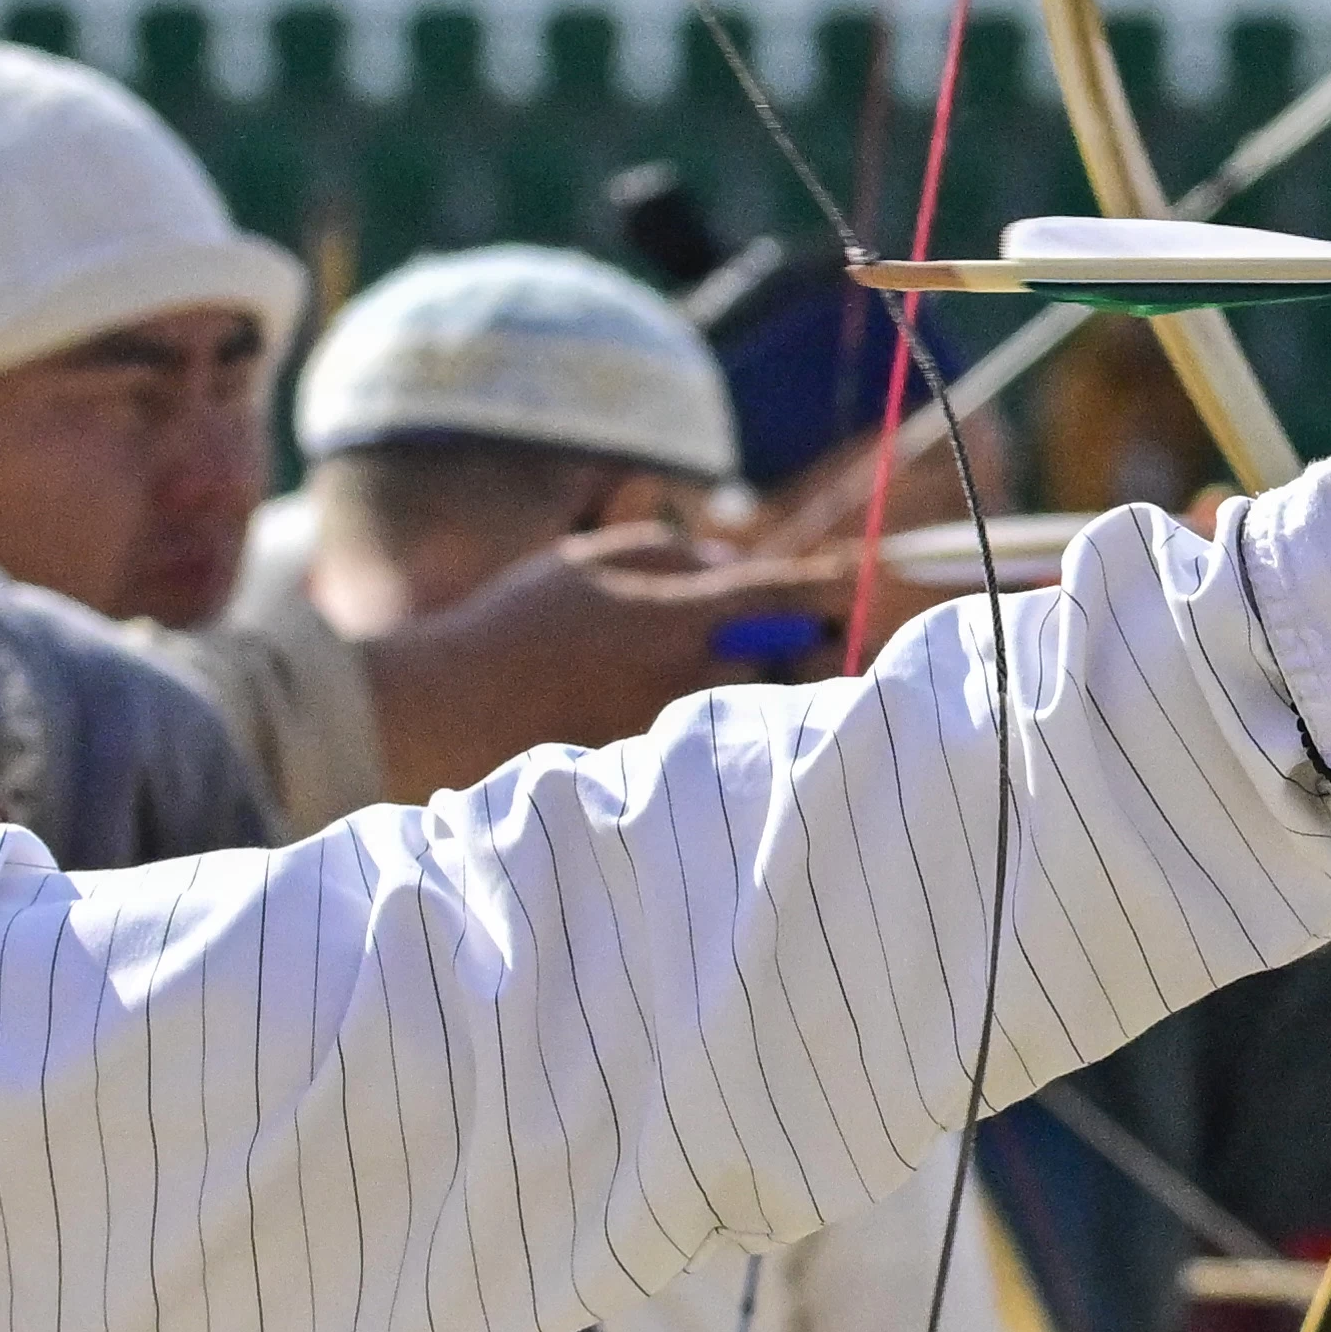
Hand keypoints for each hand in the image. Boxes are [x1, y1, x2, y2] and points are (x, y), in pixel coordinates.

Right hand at [370, 519, 878, 791]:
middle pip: (807, 668)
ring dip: (787, 700)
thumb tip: (737, 566)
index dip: (849, 589)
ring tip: (773, 688)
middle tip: (837, 645)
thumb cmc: (516, 625)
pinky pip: (726, 758)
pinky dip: (738, 744)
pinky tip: (721, 737)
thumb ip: (674, 555)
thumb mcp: (592, 561)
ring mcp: (681, 734)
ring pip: (772, 718)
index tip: (884, 584)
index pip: (795, 596)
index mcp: (681, 615)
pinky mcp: (662, 777)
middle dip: (830, 654)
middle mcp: (692, 678)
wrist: (446, 712)